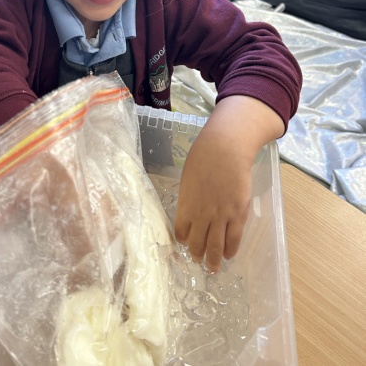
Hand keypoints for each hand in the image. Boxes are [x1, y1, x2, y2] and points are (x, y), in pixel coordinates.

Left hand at [174, 95, 284, 272]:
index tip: (186, 244)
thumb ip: (189, 198)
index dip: (183, 241)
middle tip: (198, 262)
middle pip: (198, 243)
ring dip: (213, 260)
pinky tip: (229, 256)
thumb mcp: (188, 179)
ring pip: (216, 246)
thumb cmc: (202, 159)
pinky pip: (234, 238)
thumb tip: (191, 209)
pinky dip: (230, 249)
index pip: (181, 231)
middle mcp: (201, 215)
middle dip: (197, 255)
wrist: (224, 150)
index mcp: (185, 205)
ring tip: (212, 269)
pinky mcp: (238, 213)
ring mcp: (221, 216)